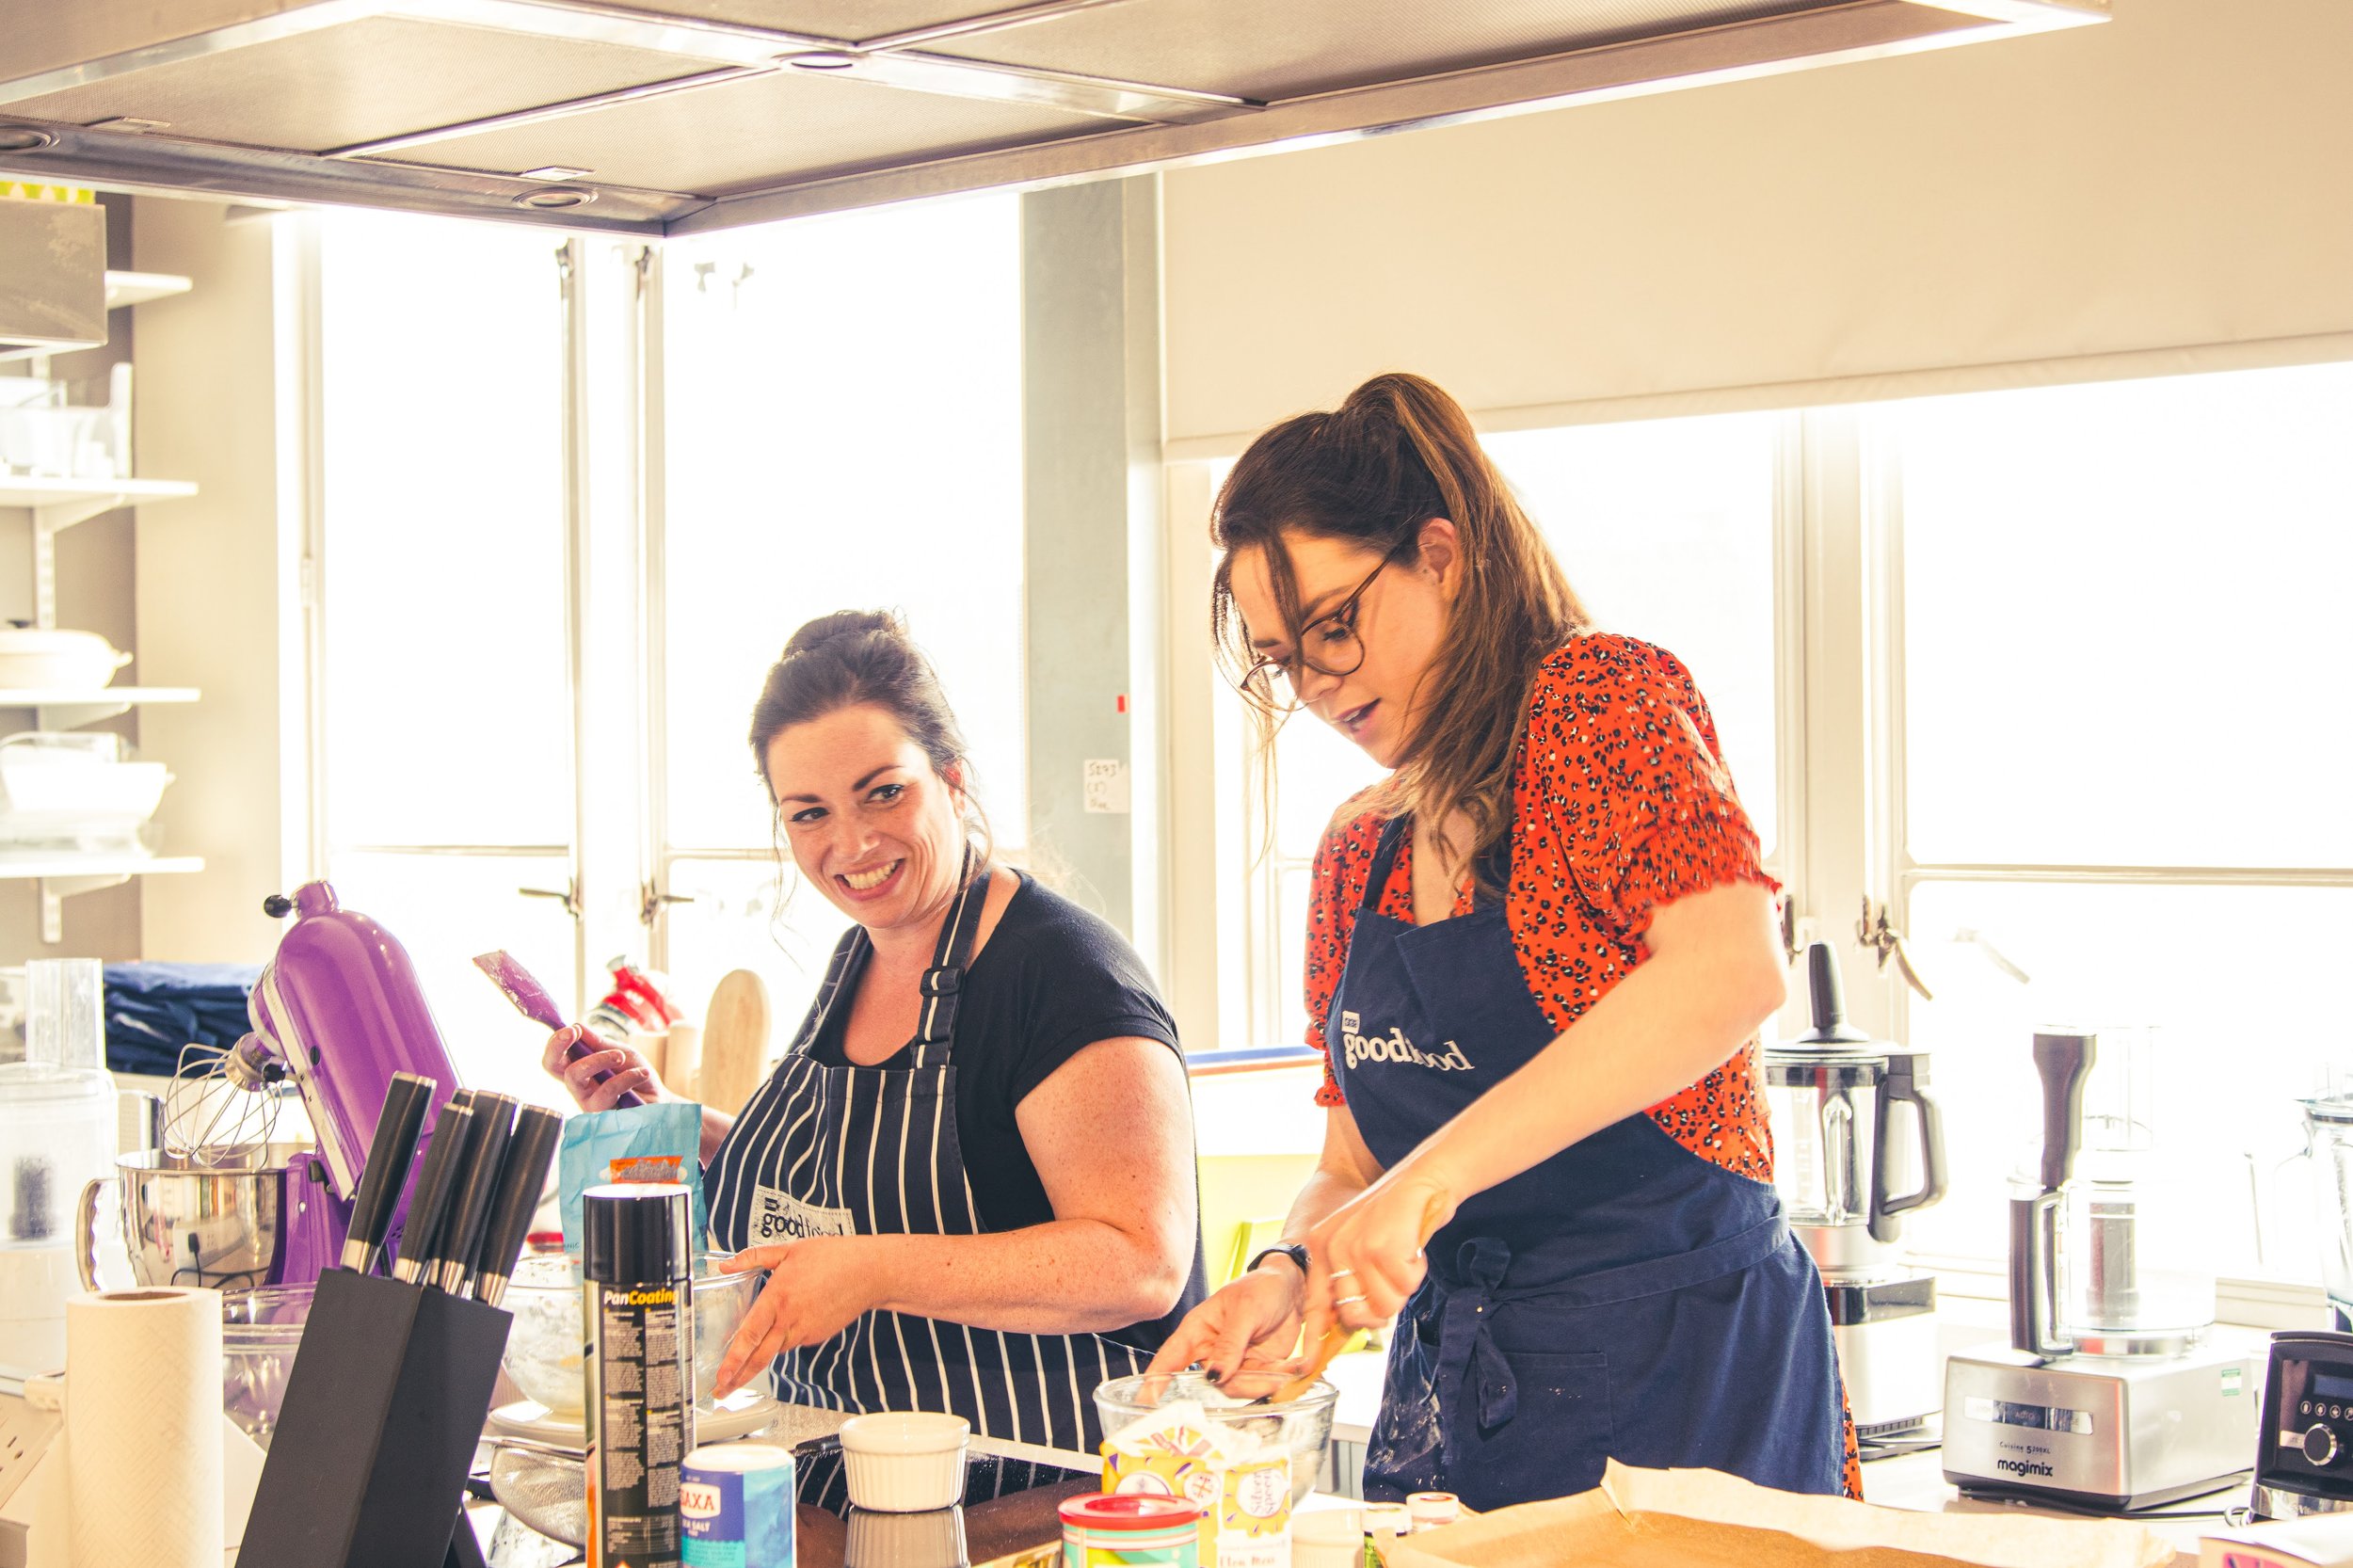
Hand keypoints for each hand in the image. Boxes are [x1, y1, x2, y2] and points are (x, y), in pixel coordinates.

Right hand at [539, 1025, 673, 1112]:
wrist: (659, 1098)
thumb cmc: (635, 1074)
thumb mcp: (620, 1051)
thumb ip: (598, 1042)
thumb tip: (576, 1026)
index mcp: (579, 1068)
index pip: (554, 1058)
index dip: (555, 1043)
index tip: (571, 1029)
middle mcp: (578, 1086)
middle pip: (553, 1067)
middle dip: (561, 1046)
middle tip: (576, 1032)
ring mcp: (587, 1101)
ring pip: (576, 1076)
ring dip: (600, 1059)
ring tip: (621, 1056)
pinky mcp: (601, 1113)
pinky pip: (607, 1091)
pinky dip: (627, 1077)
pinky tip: (641, 1074)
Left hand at [711, 1238, 876, 1395]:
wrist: (870, 1272)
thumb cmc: (834, 1257)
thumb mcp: (789, 1251)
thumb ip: (754, 1257)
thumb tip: (726, 1264)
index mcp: (778, 1298)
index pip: (749, 1335)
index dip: (733, 1359)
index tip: (721, 1376)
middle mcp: (790, 1319)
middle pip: (760, 1357)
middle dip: (738, 1378)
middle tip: (722, 1391)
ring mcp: (805, 1331)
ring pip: (775, 1351)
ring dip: (757, 1363)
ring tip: (740, 1372)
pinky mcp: (816, 1335)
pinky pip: (792, 1342)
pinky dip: (782, 1342)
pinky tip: (780, 1334)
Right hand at [1139, 1262, 1305, 1397]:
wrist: (1294, 1288)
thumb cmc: (1261, 1288)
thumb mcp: (1245, 1310)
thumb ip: (1230, 1344)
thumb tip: (1215, 1376)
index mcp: (1197, 1330)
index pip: (1170, 1358)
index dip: (1155, 1381)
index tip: (1146, 1401)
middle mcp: (1211, 1351)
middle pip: (1209, 1382)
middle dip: (1231, 1385)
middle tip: (1255, 1377)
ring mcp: (1233, 1363)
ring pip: (1237, 1389)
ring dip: (1261, 1382)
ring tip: (1281, 1365)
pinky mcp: (1255, 1370)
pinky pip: (1259, 1386)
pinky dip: (1276, 1379)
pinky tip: (1288, 1366)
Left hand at [1302, 1165, 1456, 1347]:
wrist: (1424, 1177)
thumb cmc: (1396, 1216)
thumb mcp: (1359, 1241)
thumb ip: (1351, 1279)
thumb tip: (1352, 1323)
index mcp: (1321, 1247)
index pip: (1313, 1303)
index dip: (1314, 1337)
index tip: (1309, 1364)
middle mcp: (1332, 1248)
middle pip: (1357, 1314)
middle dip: (1383, 1305)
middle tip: (1395, 1278)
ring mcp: (1355, 1248)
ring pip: (1385, 1305)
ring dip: (1403, 1288)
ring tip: (1404, 1258)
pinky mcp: (1382, 1250)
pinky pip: (1406, 1287)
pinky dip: (1418, 1272)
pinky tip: (1413, 1248)